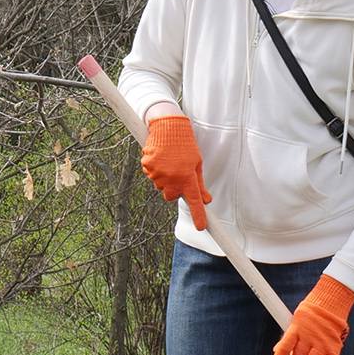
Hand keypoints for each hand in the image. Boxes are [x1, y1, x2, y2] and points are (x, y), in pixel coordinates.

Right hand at [140, 114, 211, 228]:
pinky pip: (150, 175)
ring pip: (160, 186)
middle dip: (173, 189)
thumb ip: (199, 184)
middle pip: (171, 196)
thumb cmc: (185, 144)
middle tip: (177, 172)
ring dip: (164, 178)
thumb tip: (206, 200)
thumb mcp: (197, 163)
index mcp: (187, 177)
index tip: (201, 228)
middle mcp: (172, 179)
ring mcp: (158, 174)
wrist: (168, 126)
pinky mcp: (147, 167)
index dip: (198, 216)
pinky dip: (154, 170)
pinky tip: (159, 157)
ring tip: (168, 160)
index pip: (194, 202)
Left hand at [269, 275, 353, 354]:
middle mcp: (309, 337)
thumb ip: (288, 337)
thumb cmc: (310, 313)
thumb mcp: (295, 321)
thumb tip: (277, 351)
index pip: (283, 348)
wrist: (331, 301)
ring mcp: (322, 343)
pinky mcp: (334, 347)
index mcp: (296, 328)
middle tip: (303, 352)